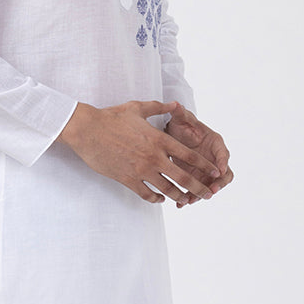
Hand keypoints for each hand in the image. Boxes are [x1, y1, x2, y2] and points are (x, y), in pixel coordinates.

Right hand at [58, 100, 221, 204]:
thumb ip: (159, 107)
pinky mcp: (127, 179)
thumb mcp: (138, 108)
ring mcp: (141, 170)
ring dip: (178, 196)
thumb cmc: (112, 117)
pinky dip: (155, 198)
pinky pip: (146, 194)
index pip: (190, 156)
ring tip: (186, 200)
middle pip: (183, 177)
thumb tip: (174, 104)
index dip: (205, 166)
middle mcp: (154, 157)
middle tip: (207, 194)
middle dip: (198, 187)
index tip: (215, 171)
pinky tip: (160, 199)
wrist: (87, 130)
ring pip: (167, 189)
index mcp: (159, 140)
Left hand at [164, 102, 233, 206]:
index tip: (219, 171)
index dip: (222, 162)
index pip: (224, 154)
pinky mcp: (197, 179)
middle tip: (211, 191)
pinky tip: (181, 203)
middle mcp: (214, 159)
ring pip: (211, 186)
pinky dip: (191, 197)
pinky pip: (198, 190)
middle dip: (218, 184)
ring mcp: (207, 171)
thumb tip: (175, 105)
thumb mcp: (181, 119)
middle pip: (223, 175)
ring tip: (192, 200)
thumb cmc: (182, 125)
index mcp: (215, 143)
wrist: (174, 135)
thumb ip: (180, 114)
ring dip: (202, 194)